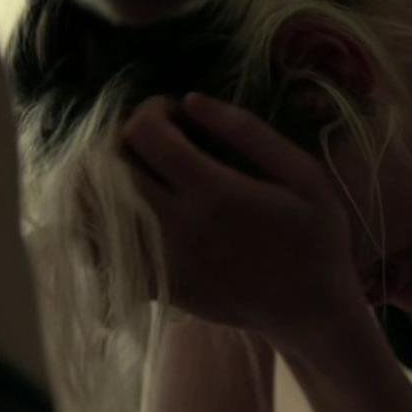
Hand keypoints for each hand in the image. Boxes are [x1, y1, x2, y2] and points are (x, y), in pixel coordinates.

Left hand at [120, 93, 358, 337]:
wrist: (311, 312)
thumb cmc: (315, 238)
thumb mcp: (303, 175)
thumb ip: (248, 132)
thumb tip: (191, 99)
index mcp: (214, 191)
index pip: (145, 133)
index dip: (151, 110)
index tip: (175, 113)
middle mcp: (178, 225)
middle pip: (111, 165)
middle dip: (127, 139)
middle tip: (157, 141)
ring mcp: (162, 260)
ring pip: (96, 209)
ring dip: (104, 180)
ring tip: (137, 171)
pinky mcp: (158, 287)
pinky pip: (103, 252)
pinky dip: (100, 227)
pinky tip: (128, 213)